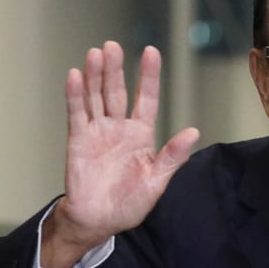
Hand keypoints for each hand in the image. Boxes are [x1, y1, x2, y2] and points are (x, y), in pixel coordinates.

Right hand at [42, 41, 198, 267]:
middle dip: (115, 69)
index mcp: (141, 135)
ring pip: (96, 97)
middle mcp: (119, 128)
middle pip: (117, 91)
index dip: (149, 76)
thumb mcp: (156, 181)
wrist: (99, 221)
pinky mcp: (78, 140)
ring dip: (95, 76)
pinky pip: (77, 114)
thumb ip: (172, 156)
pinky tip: (75, 76)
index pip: (147, 98)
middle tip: (112, 46)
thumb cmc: (130, 204)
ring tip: (96, 53)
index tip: (151, 51)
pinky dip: (75, 95)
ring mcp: (97, 132)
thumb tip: (194, 132)